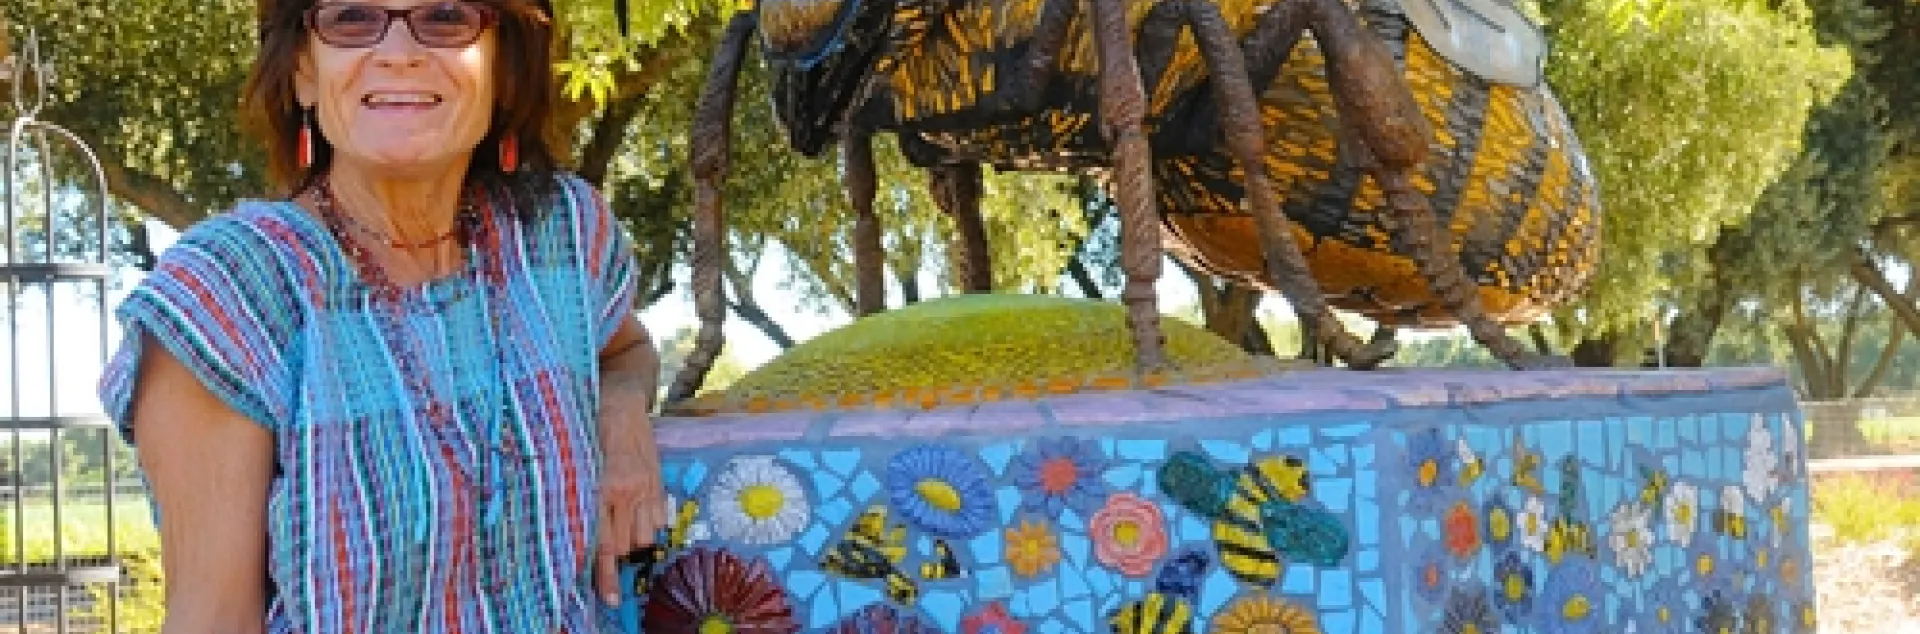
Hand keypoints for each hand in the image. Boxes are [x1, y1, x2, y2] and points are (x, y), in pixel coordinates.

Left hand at [593, 391, 666, 607]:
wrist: (621, 394)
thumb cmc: (587, 423)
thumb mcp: (574, 459)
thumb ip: (578, 493)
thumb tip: (575, 531)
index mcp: (603, 487)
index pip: (604, 544)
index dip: (605, 575)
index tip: (610, 600)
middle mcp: (628, 490)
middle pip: (626, 546)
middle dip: (616, 556)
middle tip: (606, 553)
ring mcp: (647, 486)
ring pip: (644, 536)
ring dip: (632, 540)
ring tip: (619, 528)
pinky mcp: (658, 480)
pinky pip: (659, 519)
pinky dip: (649, 524)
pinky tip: (635, 514)